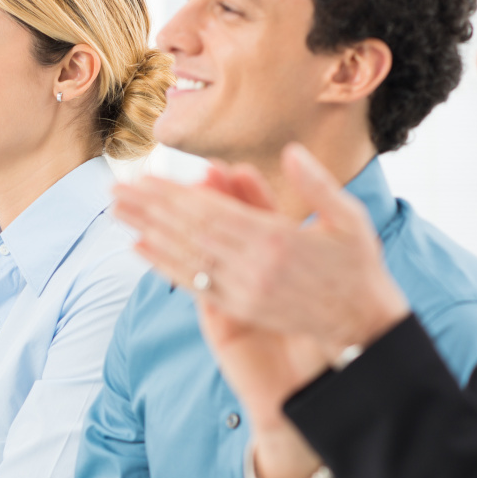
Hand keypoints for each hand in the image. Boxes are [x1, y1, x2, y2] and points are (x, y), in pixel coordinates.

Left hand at [116, 144, 409, 356]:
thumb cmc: (357, 265)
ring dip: (147, 232)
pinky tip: (141, 248)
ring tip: (117, 212)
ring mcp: (244, 290)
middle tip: (113, 189)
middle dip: (148, 208)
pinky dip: (165, 265)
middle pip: (189, 231)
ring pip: (185, 256)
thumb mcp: (350, 217)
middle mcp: (254, 266)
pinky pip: (194, 284)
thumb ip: (318, 184)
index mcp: (278, 239)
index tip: (144, 177)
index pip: (212, 211)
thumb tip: (290, 151)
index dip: (174, 194)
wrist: (362, 325)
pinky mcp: (240, 308)